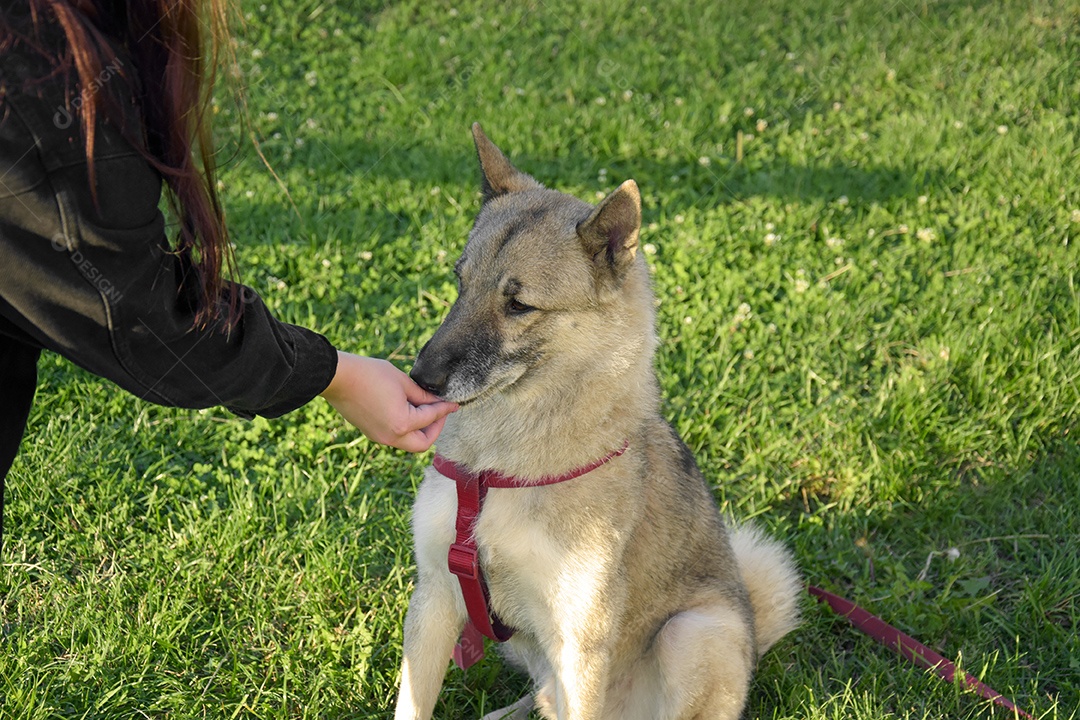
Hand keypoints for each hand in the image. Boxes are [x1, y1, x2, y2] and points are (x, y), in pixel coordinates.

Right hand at [320, 351, 457, 451]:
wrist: (338, 377)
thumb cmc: (370, 374)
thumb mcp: (402, 381)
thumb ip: (422, 395)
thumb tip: (436, 401)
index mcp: (402, 423)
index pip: (431, 418)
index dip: (445, 409)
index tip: (454, 403)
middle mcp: (391, 437)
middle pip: (422, 443)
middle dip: (435, 429)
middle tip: (439, 412)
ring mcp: (380, 437)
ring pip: (408, 443)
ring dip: (420, 430)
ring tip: (424, 410)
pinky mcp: (371, 433)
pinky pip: (395, 437)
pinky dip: (406, 429)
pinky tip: (408, 411)